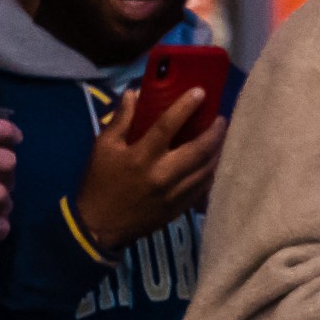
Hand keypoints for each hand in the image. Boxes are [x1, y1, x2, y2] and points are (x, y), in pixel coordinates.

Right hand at [79, 86, 222, 251]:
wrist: (97, 227)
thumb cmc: (99, 182)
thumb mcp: (103, 147)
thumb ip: (121, 119)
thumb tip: (135, 93)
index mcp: (141, 157)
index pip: (168, 126)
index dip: (185, 107)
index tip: (200, 92)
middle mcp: (162, 175)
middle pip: (198, 149)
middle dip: (214, 132)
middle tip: (221, 118)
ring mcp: (174, 194)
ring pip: (207, 170)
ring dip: (218, 151)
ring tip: (221, 137)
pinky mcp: (179, 209)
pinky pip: (204, 188)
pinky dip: (212, 172)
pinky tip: (214, 162)